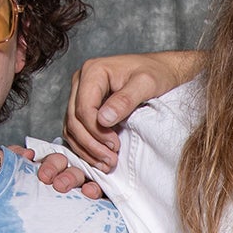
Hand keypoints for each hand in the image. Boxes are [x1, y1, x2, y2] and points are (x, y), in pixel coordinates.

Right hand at [60, 51, 199, 169]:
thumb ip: (125, 100)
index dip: (97, 131)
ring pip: (71, 127)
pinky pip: (76, 130)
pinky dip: (85, 146)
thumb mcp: (146, 84)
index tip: (115, 145)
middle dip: (91, 144)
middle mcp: (81, 81)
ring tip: (106, 163)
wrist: (161, 69)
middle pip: (74, 119)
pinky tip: (99, 157)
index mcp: (93, 71)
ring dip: (86, 149)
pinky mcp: (84, 105)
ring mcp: (80, 94)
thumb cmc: (155, 73)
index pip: (84, 108)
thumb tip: (103, 119)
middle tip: (110, 160)